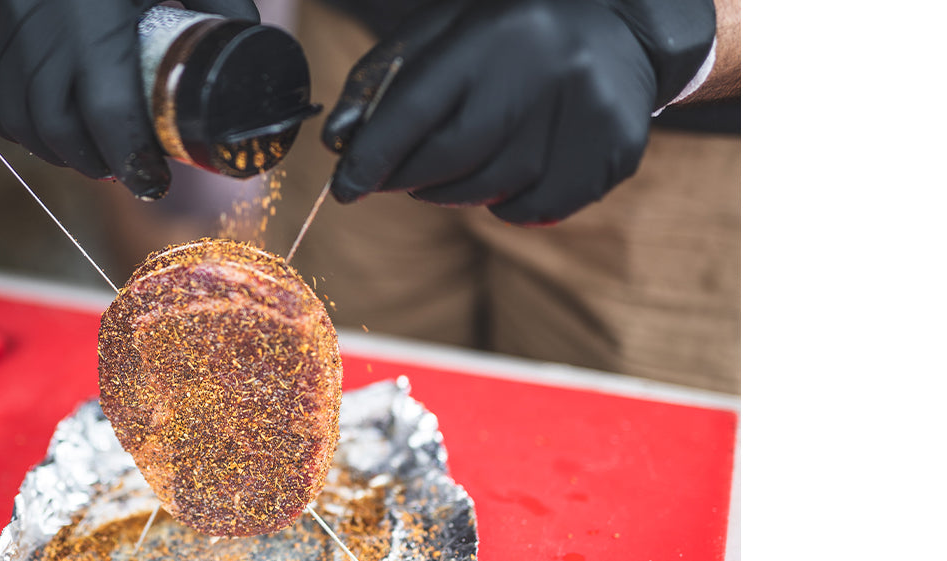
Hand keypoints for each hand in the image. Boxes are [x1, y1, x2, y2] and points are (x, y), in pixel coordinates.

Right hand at [0, 0, 259, 199]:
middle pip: (59, 128)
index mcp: (92, 15)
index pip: (108, 114)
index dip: (133, 160)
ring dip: (51, 148)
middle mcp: (35, 26)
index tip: (155, 179)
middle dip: (95, 162)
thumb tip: (250, 46)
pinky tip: (32, 127)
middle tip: (125, 169)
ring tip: (85, 155)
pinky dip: (5, 120)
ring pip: (14, 118)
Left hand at [321, 0, 713, 224]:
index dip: (373, 158)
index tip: (345, 188)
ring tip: (456, 163)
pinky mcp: (614, 152)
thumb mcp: (441, 31)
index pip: (415, 111)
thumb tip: (339, 144)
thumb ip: (383, 80)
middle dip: (408, 176)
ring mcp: (587, 115)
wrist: (621, 19)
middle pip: (450, 160)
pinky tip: (505, 173)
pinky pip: (535, 209)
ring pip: (491, 190)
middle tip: (394, 175)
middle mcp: (545, 72)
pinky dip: (504, 206)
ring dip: (454, 191)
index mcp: (493, 34)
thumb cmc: (509, 27)